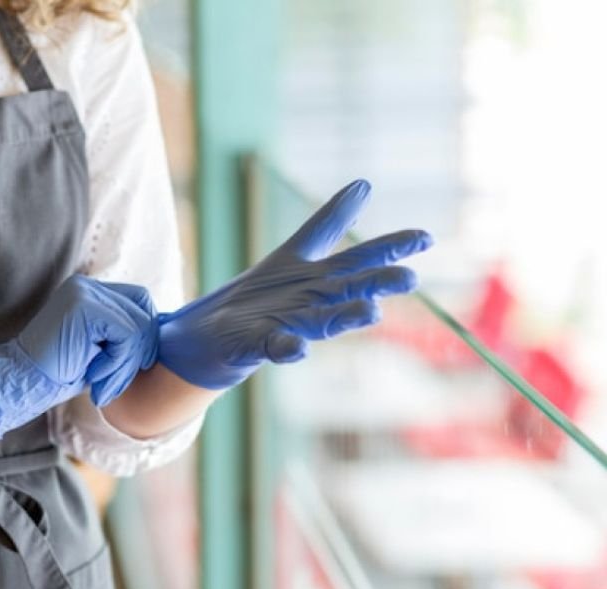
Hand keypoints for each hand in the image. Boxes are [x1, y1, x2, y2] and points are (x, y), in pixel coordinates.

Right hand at [0, 274, 156, 443]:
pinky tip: (96, 377)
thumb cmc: (59, 373)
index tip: (130, 367)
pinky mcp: (83, 308)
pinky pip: (127, 334)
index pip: (140, 301)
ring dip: (127, 364)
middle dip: (140, 351)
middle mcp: (86, 285)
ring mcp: (83, 293)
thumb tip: (166, 332)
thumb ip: (125, 334)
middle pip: (144, 309)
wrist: (20, 382)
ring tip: (103, 383)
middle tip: (115, 380)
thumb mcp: (99, 348)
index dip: (146, 335)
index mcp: (89, 291)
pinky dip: (118, 363)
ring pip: (138, 326)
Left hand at [156, 179, 432, 389]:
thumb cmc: (265, 294)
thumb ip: (330, 223)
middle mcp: (313, 302)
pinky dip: (288, 348)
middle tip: (410, 278)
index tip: (425, 237)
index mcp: (322, 277)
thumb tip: (363, 184)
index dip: (391, 247)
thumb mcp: (297, 251)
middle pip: (350, 289)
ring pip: (322, 320)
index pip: (361, 258)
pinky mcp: (258, 343)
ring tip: (371, 312)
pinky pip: (275, 347)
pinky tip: (299, 348)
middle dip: (379, 284)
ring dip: (346, 316)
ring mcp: (288, 324)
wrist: (218, 333)